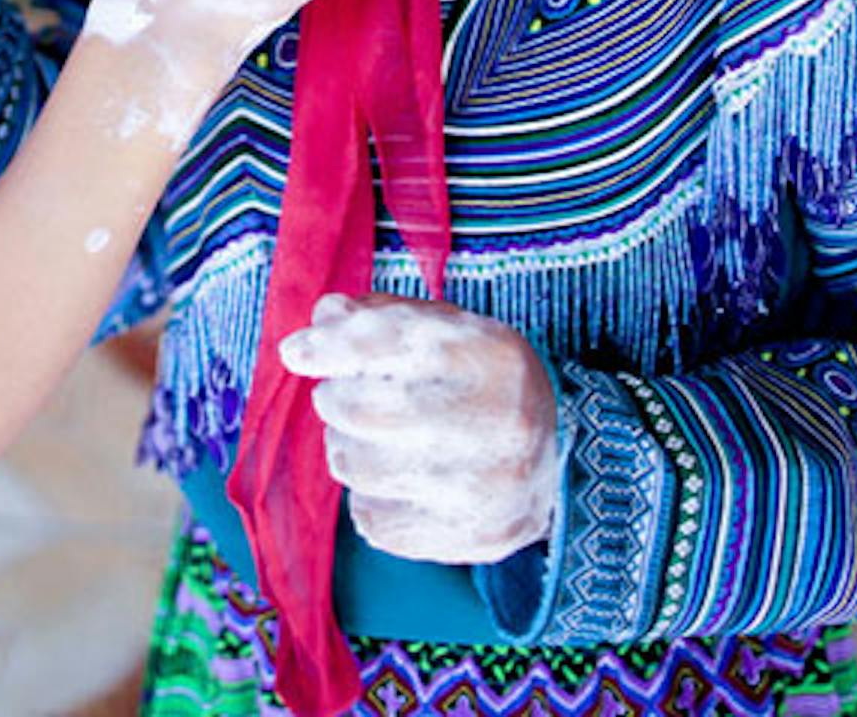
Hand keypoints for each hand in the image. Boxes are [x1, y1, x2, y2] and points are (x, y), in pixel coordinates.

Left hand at [280, 293, 559, 565]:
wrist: (560, 457)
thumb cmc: (481, 382)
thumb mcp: (445, 329)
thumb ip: (379, 318)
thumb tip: (319, 322)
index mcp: (489, 354)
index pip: (390, 340)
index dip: (332, 346)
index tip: (296, 353)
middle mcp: (496, 421)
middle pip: (363, 411)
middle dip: (335, 401)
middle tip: (342, 397)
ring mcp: (487, 488)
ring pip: (359, 469)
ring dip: (346, 450)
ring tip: (374, 439)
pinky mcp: (472, 539)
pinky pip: (374, 521)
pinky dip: (370, 498)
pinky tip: (399, 482)